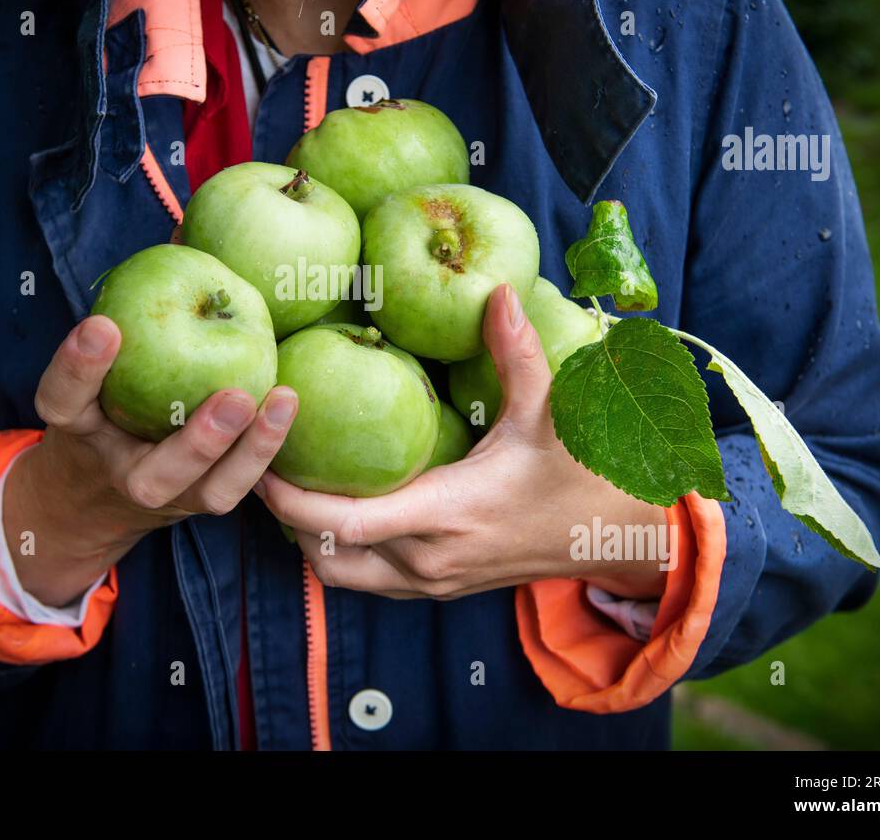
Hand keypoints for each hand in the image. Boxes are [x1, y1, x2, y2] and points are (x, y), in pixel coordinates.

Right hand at [4, 315, 297, 605]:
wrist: (101, 479)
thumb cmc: (108, 390)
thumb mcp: (102, 354)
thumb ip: (129, 305)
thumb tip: (179, 234)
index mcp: (78, 428)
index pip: (64, 399)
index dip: (78, 365)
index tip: (102, 325)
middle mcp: (121, 472)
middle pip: (152, 477)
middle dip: (197, 442)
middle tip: (233, 399)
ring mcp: (170, 495)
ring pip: (210, 492)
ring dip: (252, 452)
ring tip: (282, 400)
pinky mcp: (207, 497)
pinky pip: (242, 485)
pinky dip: (270, 450)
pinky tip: (291, 404)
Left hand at [256, 285, 668, 601]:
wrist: (618, 539)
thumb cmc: (581, 474)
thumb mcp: (552, 411)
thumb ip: (519, 353)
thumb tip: (496, 291)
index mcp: (445, 512)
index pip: (342, 522)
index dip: (289, 497)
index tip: (262, 455)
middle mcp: (428, 557)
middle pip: (324, 553)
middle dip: (283, 515)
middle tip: (261, 460)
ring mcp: (431, 581)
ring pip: (339, 574)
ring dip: (306, 538)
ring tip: (289, 482)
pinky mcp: (436, 587)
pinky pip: (366, 578)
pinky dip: (336, 549)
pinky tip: (333, 503)